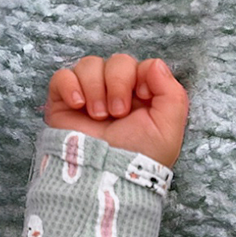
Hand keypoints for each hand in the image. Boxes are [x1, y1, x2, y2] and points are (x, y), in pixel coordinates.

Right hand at [44, 54, 187, 167]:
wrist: (107, 174)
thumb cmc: (139, 157)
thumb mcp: (168, 129)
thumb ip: (172, 93)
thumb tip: (155, 65)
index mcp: (141, 97)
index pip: (140, 65)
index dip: (141, 75)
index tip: (143, 96)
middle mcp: (115, 93)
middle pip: (117, 62)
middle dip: (118, 83)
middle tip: (117, 113)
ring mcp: (88, 96)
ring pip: (89, 64)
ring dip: (95, 88)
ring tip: (98, 117)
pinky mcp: (64, 102)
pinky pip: (63, 76)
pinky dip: (70, 86)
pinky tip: (78, 105)